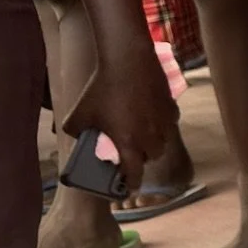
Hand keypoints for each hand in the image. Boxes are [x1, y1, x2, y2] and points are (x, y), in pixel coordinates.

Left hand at [62, 43, 177, 192]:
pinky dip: (162, 123)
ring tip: (142, 131)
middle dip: (142, 157)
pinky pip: (169, 123)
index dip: (132, 184)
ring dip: (154, 141)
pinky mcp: (171, 107)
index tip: (130, 187)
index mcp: (128, 144)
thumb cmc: (102, 88)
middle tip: (130, 148)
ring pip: (163, 141)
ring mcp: (164, 123)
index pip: (134, 174)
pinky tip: (151, 113)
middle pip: (151, 157)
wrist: (127, 61)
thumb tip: (79, 136)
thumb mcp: (78, 113)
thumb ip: (76, 131)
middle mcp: (151, 138)